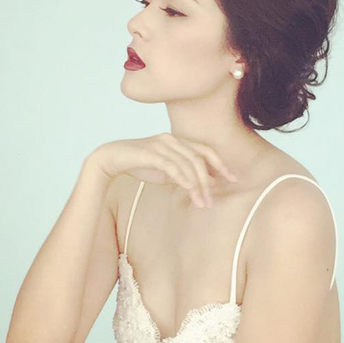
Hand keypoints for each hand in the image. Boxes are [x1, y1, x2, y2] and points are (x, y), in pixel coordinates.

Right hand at [88, 134, 237, 208]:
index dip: (221, 164)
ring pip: (188, 164)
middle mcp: (172, 139)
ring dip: (197, 185)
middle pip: (200, 158)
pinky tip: (189, 189)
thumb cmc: (139, 164)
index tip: (232, 178)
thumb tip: (199, 185)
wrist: (111, 158)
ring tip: (202, 202)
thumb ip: (182, 174)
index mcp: (178, 140)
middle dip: (210, 179)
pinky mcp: (150, 153)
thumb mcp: (165, 171)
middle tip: (214, 199)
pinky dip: (183, 178)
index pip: (205, 150)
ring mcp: (161, 144)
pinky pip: (171, 166)